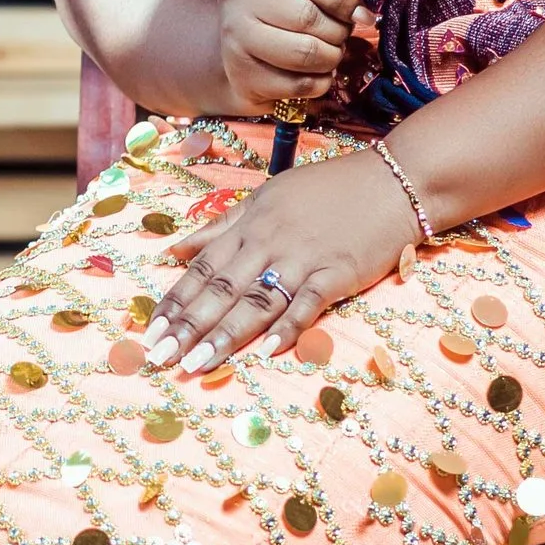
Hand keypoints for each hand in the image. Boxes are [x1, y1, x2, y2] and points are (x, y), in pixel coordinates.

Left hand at [147, 154, 419, 376]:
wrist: (394, 181)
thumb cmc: (329, 189)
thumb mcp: (267, 196)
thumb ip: (221, 226)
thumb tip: (175, 250)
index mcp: (249, 225)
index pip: (202, 269)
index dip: (175, 301)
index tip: (150, 331)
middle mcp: (268, 242)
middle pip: (221, 290)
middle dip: (188, 326)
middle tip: (161, 358)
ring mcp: (303, 257)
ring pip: (256, 301)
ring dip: (224, 335)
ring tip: (197, 363)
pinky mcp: (337, 272)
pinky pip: (307, 304)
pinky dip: (287, 327)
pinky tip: (266, 351)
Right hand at [215, 0, 354, 116]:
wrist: (237, 50)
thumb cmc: (277, 10)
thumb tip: (363, 15)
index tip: (359, 12)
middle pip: (305, 16)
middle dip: (337, 31)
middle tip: (343, 35)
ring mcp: (235, 39)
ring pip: (304, 53)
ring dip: (331, 57)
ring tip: (332, 53)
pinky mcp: (242, 76)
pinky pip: (298, 84)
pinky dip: (320, 82)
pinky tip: (318, 74)